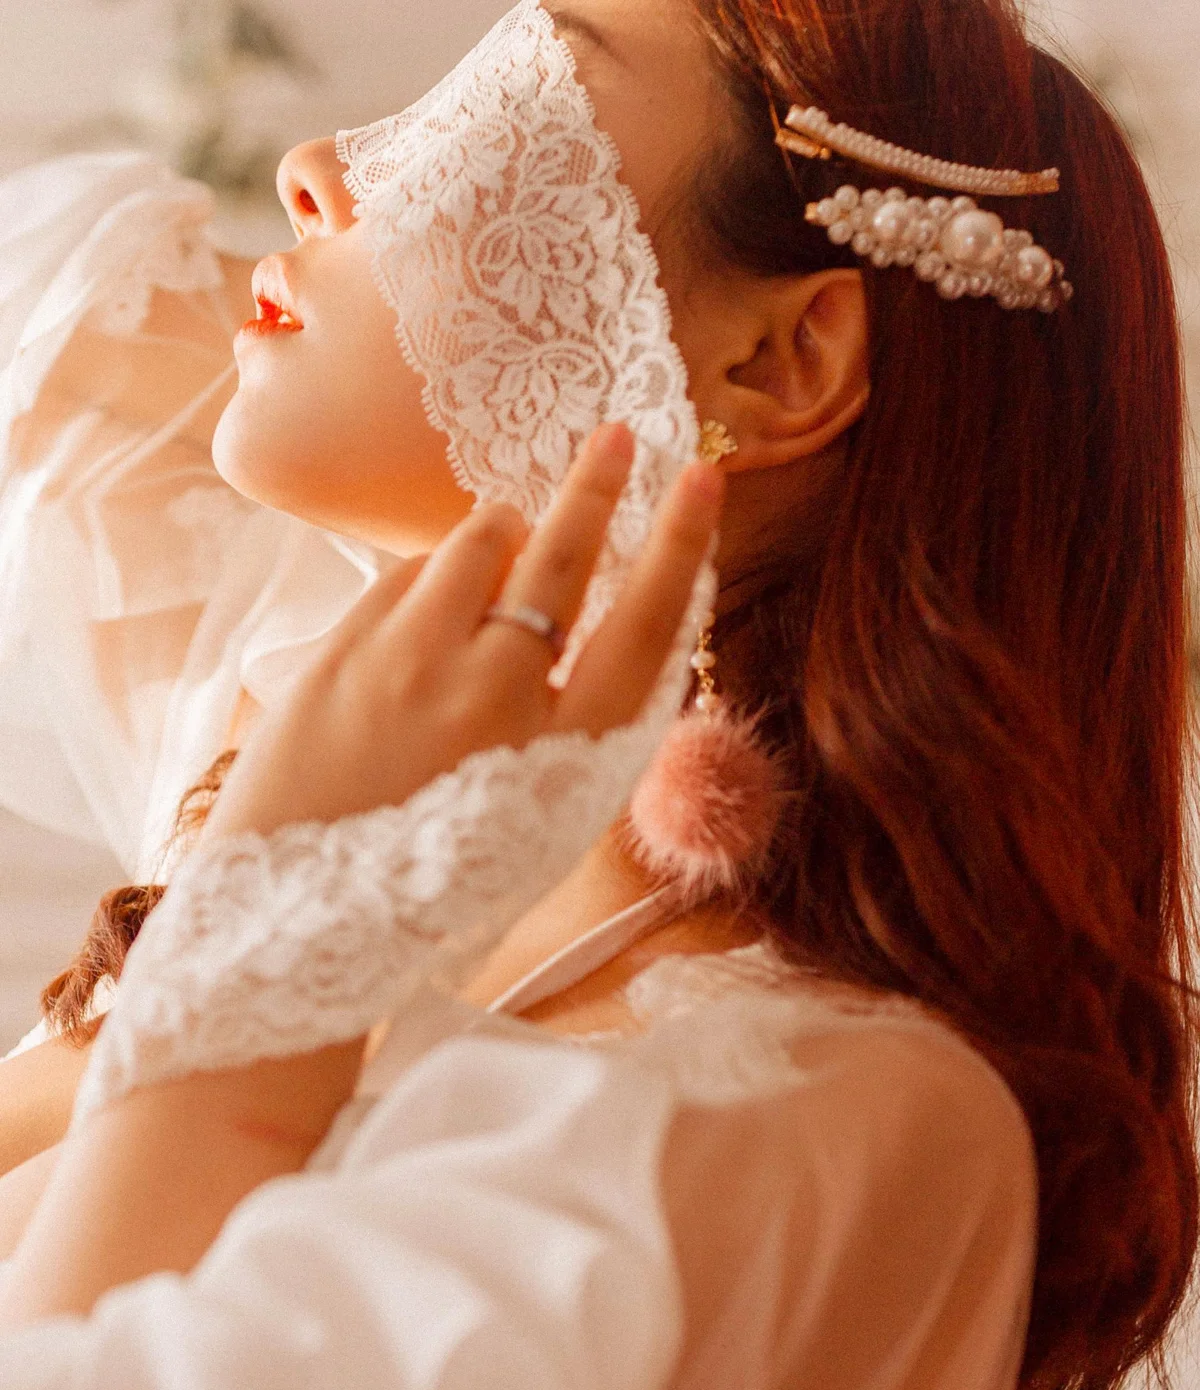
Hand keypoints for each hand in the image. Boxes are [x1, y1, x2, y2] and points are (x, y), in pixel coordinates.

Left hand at [209, 425, 723, 841]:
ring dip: (502, 535)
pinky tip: (424, 623)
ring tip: (501, 554)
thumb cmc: (434, 880)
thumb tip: (583, 624)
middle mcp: (496, 696)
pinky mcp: (346, 647)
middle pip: (564, 557)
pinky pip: (407, 573)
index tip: (702, 479)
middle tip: (618, 436)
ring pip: (479, 540)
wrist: (303, 921)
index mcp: (562, 753)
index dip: (679, 544)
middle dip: (599, 485)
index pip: (645, 623)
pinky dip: (430, 582)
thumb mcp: (535, 820)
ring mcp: (414, 663)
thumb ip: (570, 725)